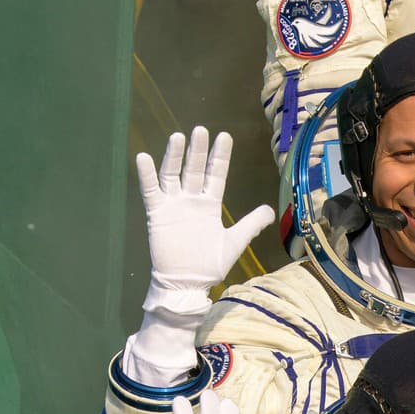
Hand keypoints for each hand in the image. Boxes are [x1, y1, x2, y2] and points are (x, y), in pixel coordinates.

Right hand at [137, 128, 273, 309]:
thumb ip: (251, 224)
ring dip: (174, 156)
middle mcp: (192, 200)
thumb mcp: (235, 242)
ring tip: (178, 137)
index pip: (216, 174)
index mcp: (210, 204)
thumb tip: (271, 211)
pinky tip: (143, 157)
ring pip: (173, 175)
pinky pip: (151, 191)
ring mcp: (174, 205)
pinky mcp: (157, 214)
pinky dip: (146, 175)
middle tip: (201, 130)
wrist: (187, 283)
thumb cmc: (210, 264)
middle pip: (195, 169)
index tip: (224, 136)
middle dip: (198, 150)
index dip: (220, 156)